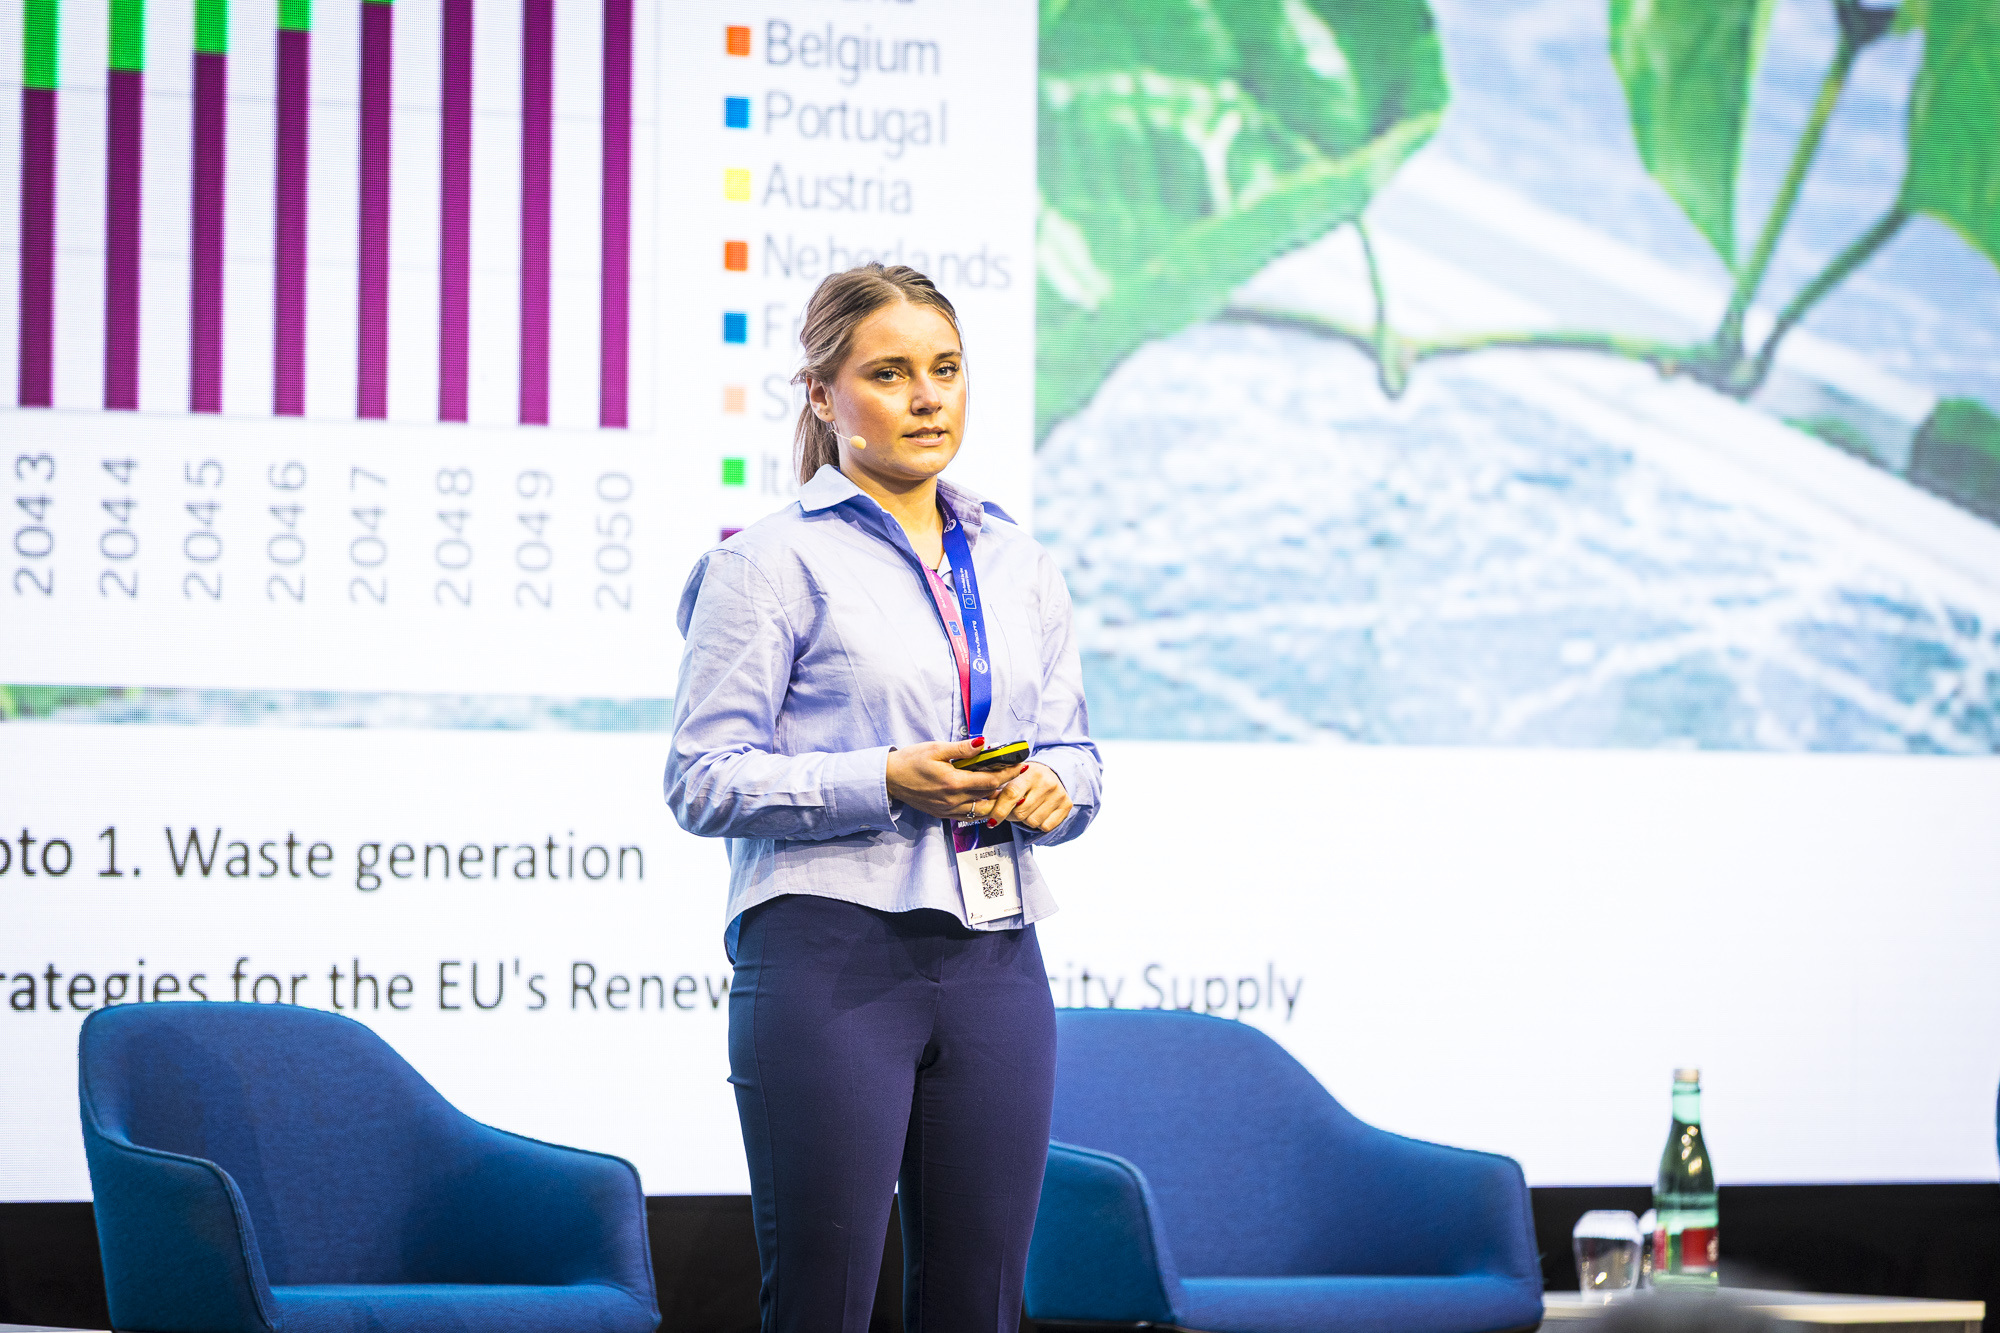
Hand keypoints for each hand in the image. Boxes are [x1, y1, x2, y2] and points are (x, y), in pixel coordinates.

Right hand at [885, 738, 1025, 821]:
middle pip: (990, 798)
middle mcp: (953, 801)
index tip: (1020, 766)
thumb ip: (961, 748)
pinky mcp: (942, 814)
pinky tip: (986, 799)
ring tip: (1006, 790)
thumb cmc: (911, 761)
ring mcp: (948, 810)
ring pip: (981, 812)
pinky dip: (981, 809)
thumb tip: (983, 743)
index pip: (990, 782)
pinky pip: (969, 815)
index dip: (1008, 774)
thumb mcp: (936, 749)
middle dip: (1007, 789)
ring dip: (996, 802)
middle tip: (1018, 779)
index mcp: (953, 783)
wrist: (889, 779)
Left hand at [981, 761, 1071, 834]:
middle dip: (1011, 816)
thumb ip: (998, 788)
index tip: (991, 822)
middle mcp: (1046, 782)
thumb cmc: (1026, 777)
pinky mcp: (1067, 805)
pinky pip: (1045, 827)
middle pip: (1020, 813)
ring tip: (1026, 808)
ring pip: (1032, 822)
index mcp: (1029, 772)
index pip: (1011, 794)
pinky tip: (1038, 812)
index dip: (999, 810)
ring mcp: (1058, 794)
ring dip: (1025, 820)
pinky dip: (1039, 824)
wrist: (1054, 772)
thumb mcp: (1012, 775)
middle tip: (1011, 810)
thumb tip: (980, 806)